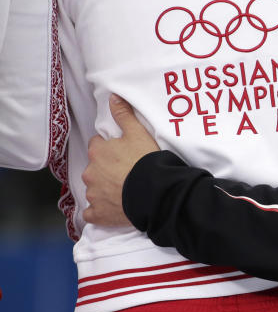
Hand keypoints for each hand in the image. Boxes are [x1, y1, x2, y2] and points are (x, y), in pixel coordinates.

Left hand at [82, 95, 159, 225]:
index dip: (110, 149)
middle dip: (105, 170)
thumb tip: (113, 97)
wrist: (153, 192)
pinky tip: (110, 211)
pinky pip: (92, 214)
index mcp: (98, 151)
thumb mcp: (138, 133)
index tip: (122, 154)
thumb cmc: (146, 161)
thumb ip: (124, 115)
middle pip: (95, 168)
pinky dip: (99, 212)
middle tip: (125, 174)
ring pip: (94, 189)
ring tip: (123, 192)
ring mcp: (93, 194)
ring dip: (104, 190)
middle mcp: (91, 172)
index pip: (98, 145)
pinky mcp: (98, 214)